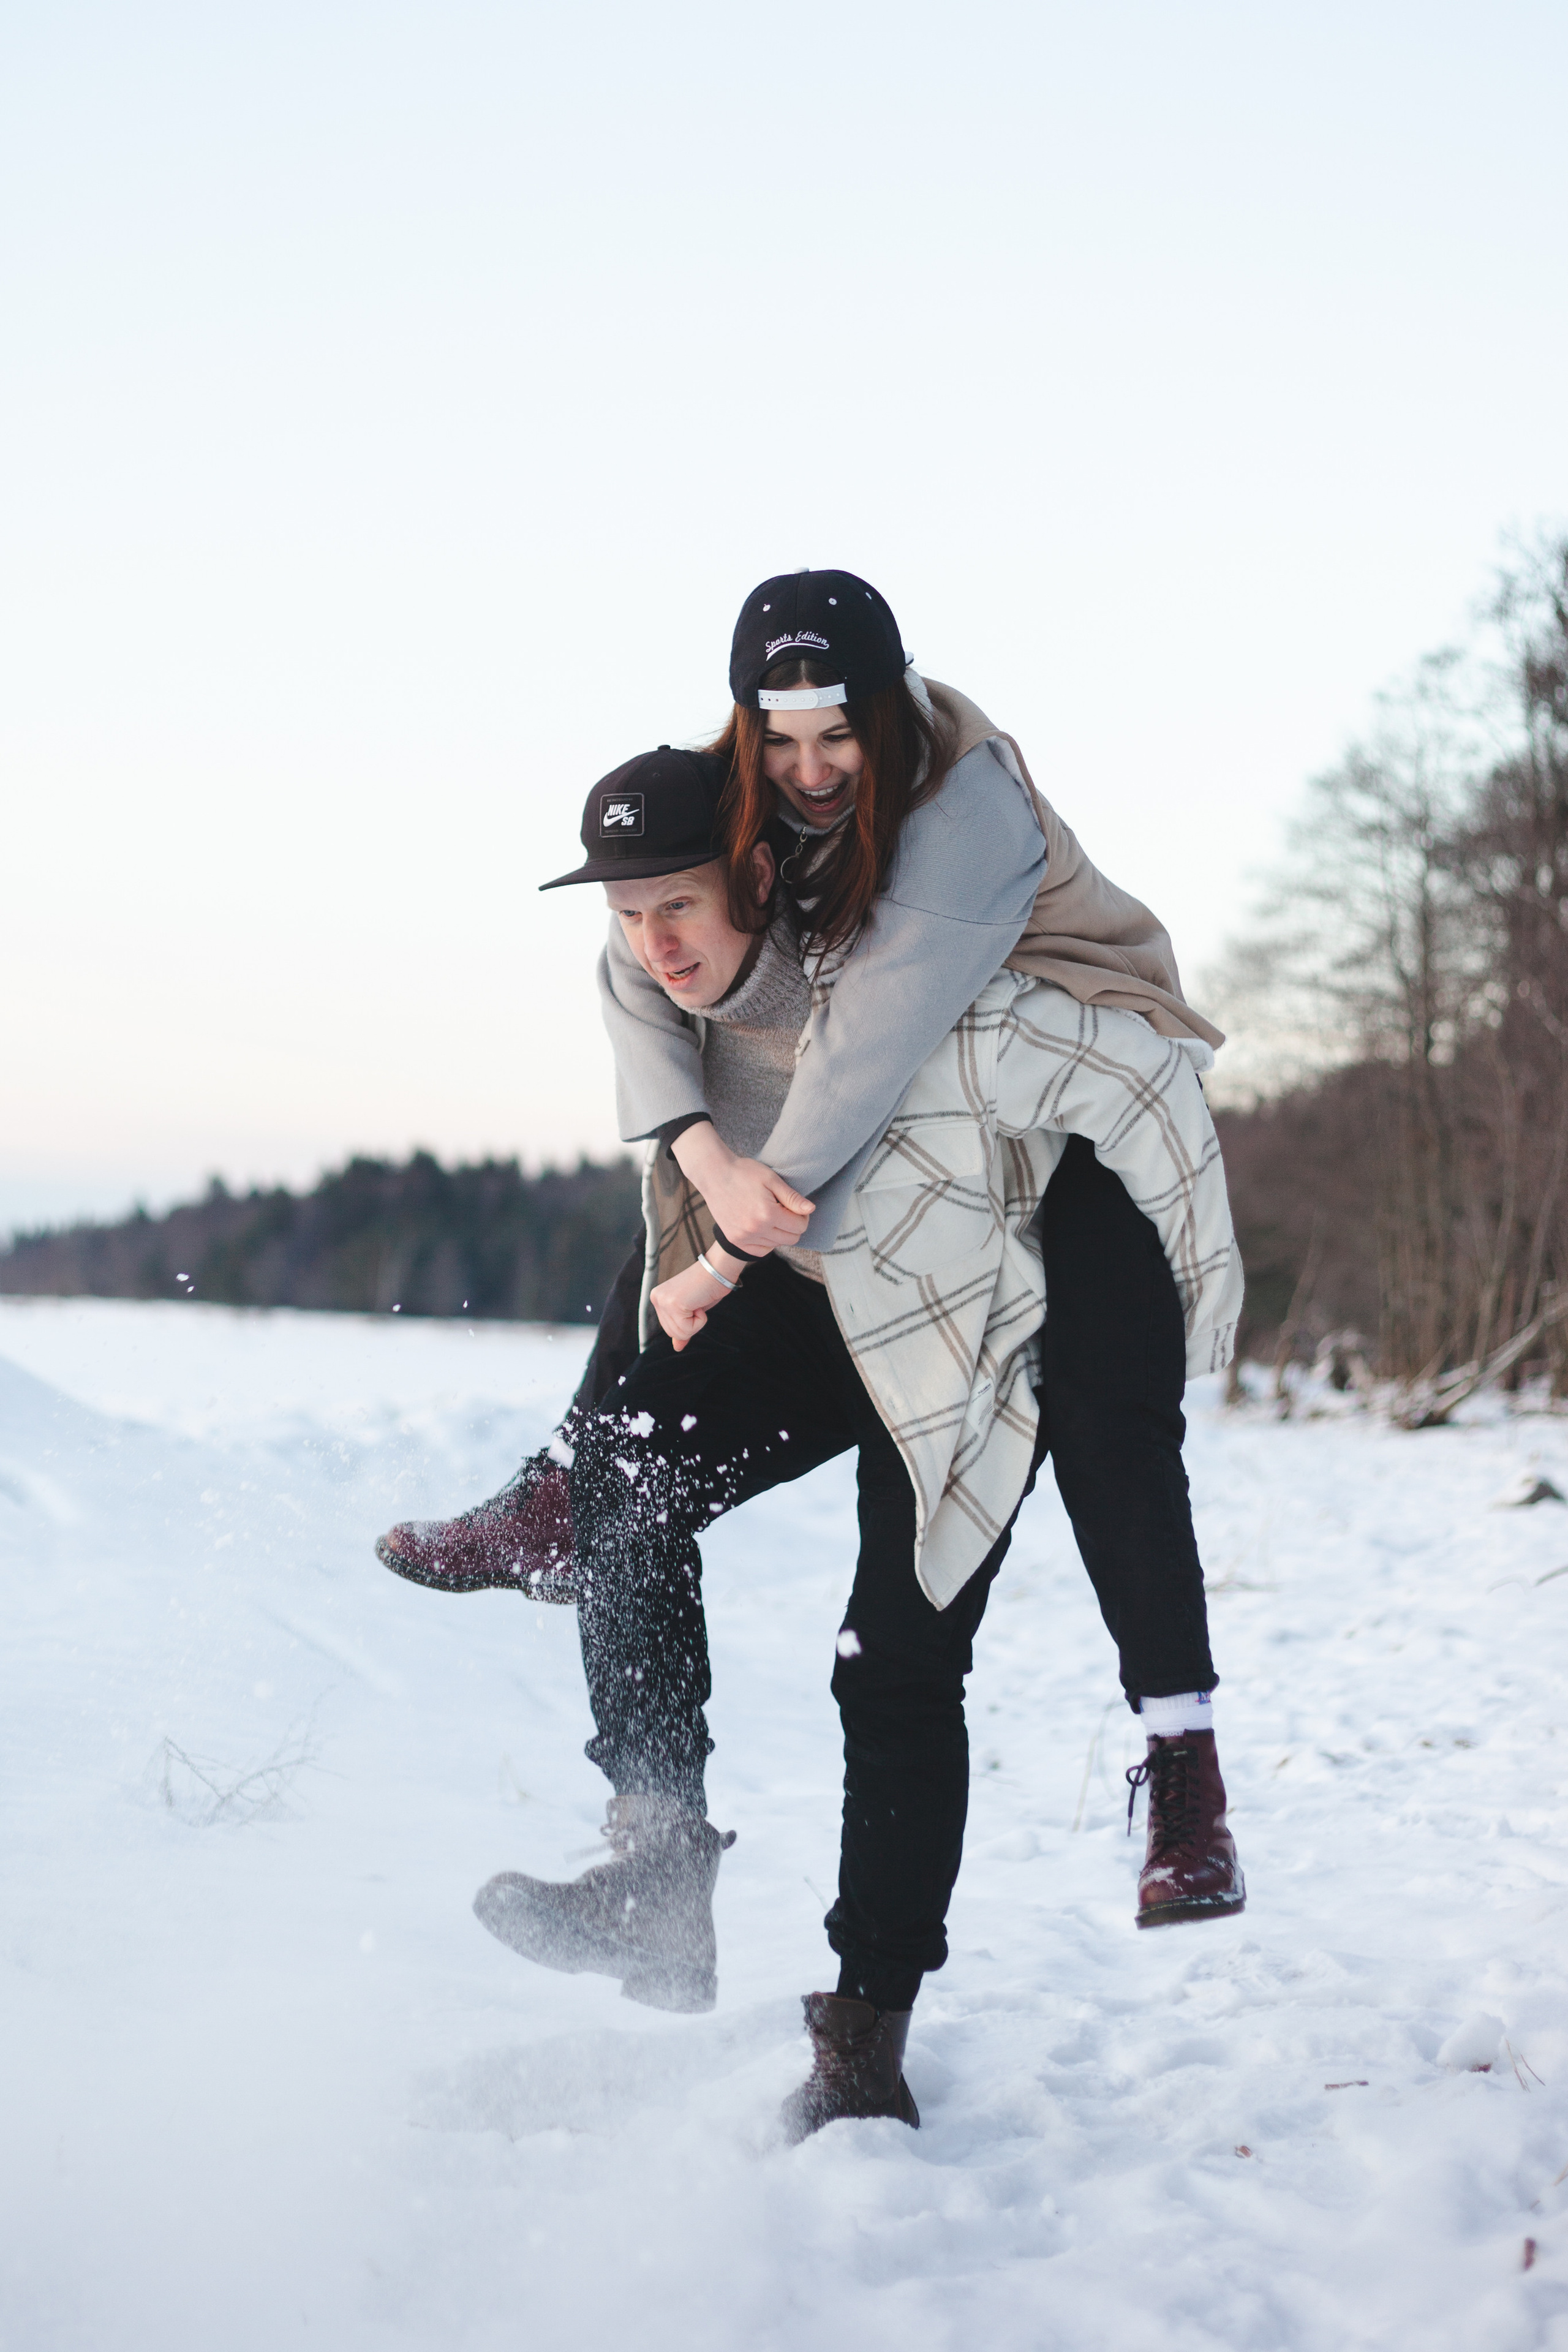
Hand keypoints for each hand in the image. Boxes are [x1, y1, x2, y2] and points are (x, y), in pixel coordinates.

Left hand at [650, 1250, 745, 1351]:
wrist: (719, 1269)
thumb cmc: (709, 1286)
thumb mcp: (693, 1311)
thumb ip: (682, 1327)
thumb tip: (677, 1347)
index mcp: (658, 1298)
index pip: (669, 1328)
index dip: (687, 1322)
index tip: (694, 1303)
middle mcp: (656, 1298)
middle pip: (673, 1333)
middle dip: (691, 1323)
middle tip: (697, 1302)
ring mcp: (663, 1301)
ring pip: (680, 1333)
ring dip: (696, 1321)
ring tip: (698, 1301)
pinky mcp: (673, 1304)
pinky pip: (688, 1329)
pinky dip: (700, 1320)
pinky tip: (700, 1302)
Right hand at [671, 1124, 814, 1253]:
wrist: (714, 1175)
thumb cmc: (744, 1172)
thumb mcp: (771, 1179)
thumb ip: (792, 1197)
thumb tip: (811, 1209)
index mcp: (767, 1213)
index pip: (800, 1227)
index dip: (803, 1216)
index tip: (795, 1206)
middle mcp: (755, 1229)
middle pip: (791, 1239)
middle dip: (793, 1226)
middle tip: (785, 1210)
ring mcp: (743, 1237)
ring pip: (776, 1245)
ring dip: (779, 1233)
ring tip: (770, 1215)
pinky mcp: (735, 1240)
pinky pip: (760, 1251)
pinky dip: (766, 1242)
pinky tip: (763, 1227)